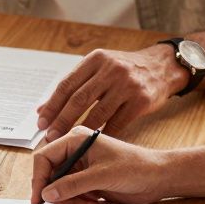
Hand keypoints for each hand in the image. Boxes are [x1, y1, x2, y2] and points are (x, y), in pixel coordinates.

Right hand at [31, 127, 170, 203]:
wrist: (158, 178)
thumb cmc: (135, 167)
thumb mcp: (102, 176)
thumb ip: (72, 185)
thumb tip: (47, 194)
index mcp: (76, 140)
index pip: (44, 158)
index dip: (38, 179)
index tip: (39, 199)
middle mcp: (75, 152)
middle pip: (50, 176)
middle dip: (57, 195)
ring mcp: (81, 168)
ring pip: (59, 189)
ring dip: (68, 202)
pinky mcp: (87, 181)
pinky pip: (70, 195)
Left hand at [36, 44, 186, 141]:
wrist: (163, 67)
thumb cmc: (124, 70)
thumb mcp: (99, 68)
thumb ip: (73, 86)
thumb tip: (42, 109)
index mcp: (96, 60)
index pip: (67, 85)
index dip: (52, 106)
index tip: (41, 122)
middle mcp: (111, 70)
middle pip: (79, 99)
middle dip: (61, 120)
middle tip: (49, 136)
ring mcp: (127, 85)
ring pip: (97, 113)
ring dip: (80, 130)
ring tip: (67, 142)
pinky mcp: (141, 101)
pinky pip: (117, 123)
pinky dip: (102, 135)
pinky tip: (92, 143)